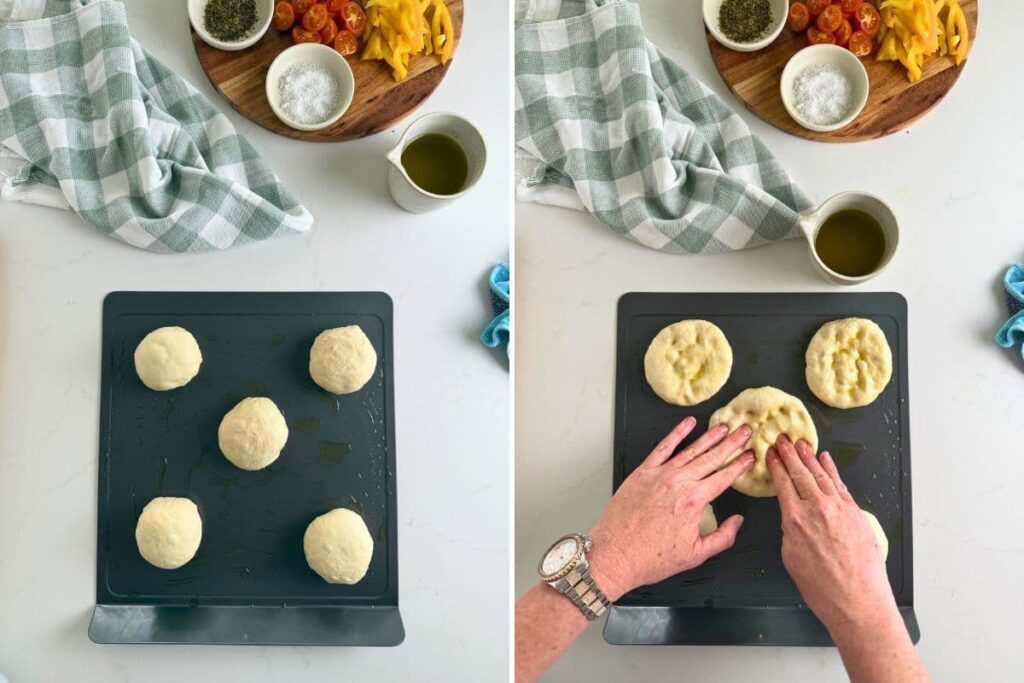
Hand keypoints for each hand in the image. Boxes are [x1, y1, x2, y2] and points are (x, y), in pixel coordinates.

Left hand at [587, 417, 755, 600]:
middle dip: (731, 443)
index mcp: (694, 502)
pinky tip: (688, 424)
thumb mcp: (695, 555)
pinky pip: (662, 448)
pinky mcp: (642, 472)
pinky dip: (676, 434)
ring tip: (724, 426)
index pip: (724, 477)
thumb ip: (722, 537)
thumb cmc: (650, 557)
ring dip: (710, 436)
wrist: (615, 554)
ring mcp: (659, 475)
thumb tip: (737, 522)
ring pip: (690, 450)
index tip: (751, 455)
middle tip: (745, 430)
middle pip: (712, 458)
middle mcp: (679, 483)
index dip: (740, 464)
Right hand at [767, 435, 896, 633]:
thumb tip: (792, 519)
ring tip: (801, 444)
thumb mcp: (791, 558)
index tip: (771, 453)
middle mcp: (816, 508)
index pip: (782, 484)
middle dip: (790, 454)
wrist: (857, 600)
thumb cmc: (822, 587)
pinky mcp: (856, 513)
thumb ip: (789, 531)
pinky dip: (832, 470)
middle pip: (800, 473)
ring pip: (821, 475)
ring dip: (810, 457)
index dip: (776, 466)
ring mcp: (839, 508)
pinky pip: (840, 485)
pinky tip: (826, 460)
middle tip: (783, 439)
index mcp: (795, 520)